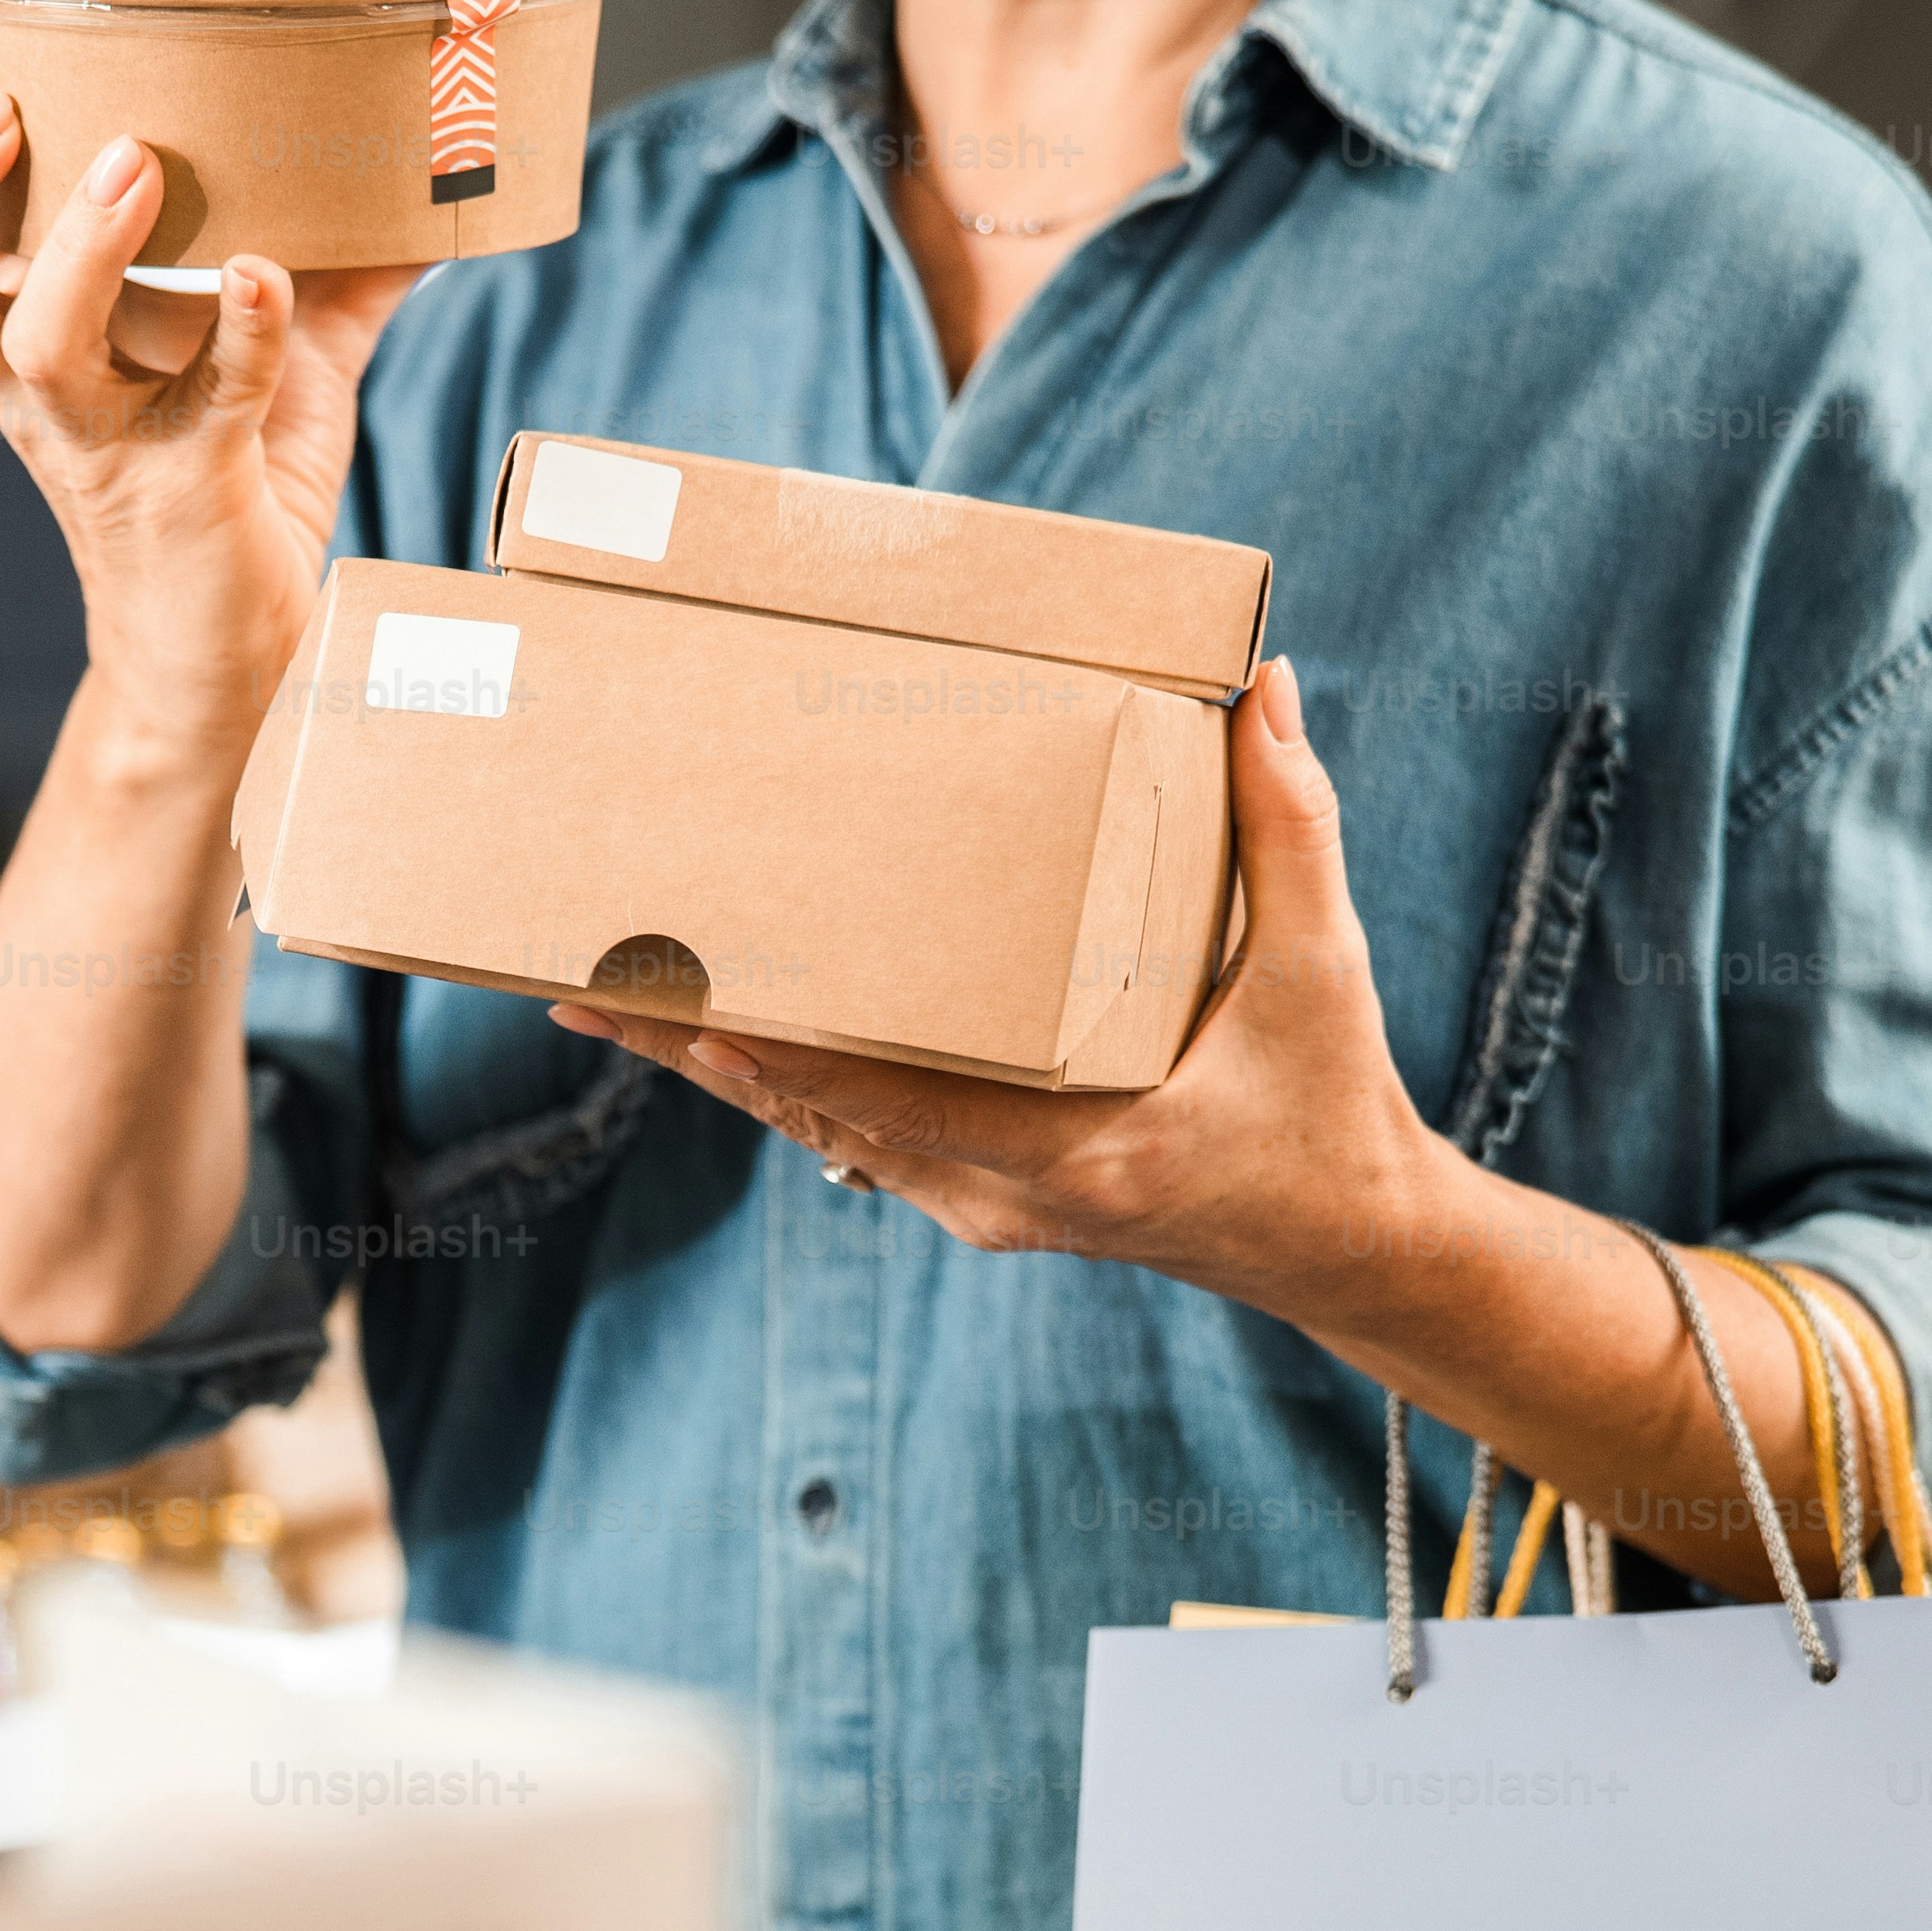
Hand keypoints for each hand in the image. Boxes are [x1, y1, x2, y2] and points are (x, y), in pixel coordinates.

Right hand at [0, 0, 426, 771]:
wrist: (238, 667)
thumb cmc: (236, 499)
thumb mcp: (273, 365)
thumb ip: (335, 268)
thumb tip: (423, 171)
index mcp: (21, 347)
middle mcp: (41, 390)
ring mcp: (110, 441)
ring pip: (38, 339)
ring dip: (80, 244)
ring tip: (136, 164)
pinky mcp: (194, 485)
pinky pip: (209, 398)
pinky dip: (241, 332)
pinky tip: (266, 279)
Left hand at [549, 657, 1472, 1343]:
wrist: (1345, 1244)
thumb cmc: (1332, 1107)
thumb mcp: (1322, 970)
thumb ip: (1290, 826)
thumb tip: (1261, 686)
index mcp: (1084, 1152)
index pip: (892, 1098)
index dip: (774, 1050)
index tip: (678, 996)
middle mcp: (1012, 1197)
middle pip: (816, 1117)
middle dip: (697, 1050)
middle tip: (586, 978)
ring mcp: (990, 1211)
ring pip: (824, 1135)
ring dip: (723, 1071)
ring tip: (618, 1000)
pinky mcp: (986, 1205)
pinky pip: (861, 1142)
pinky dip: (788, 1091)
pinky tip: (722, 1038)